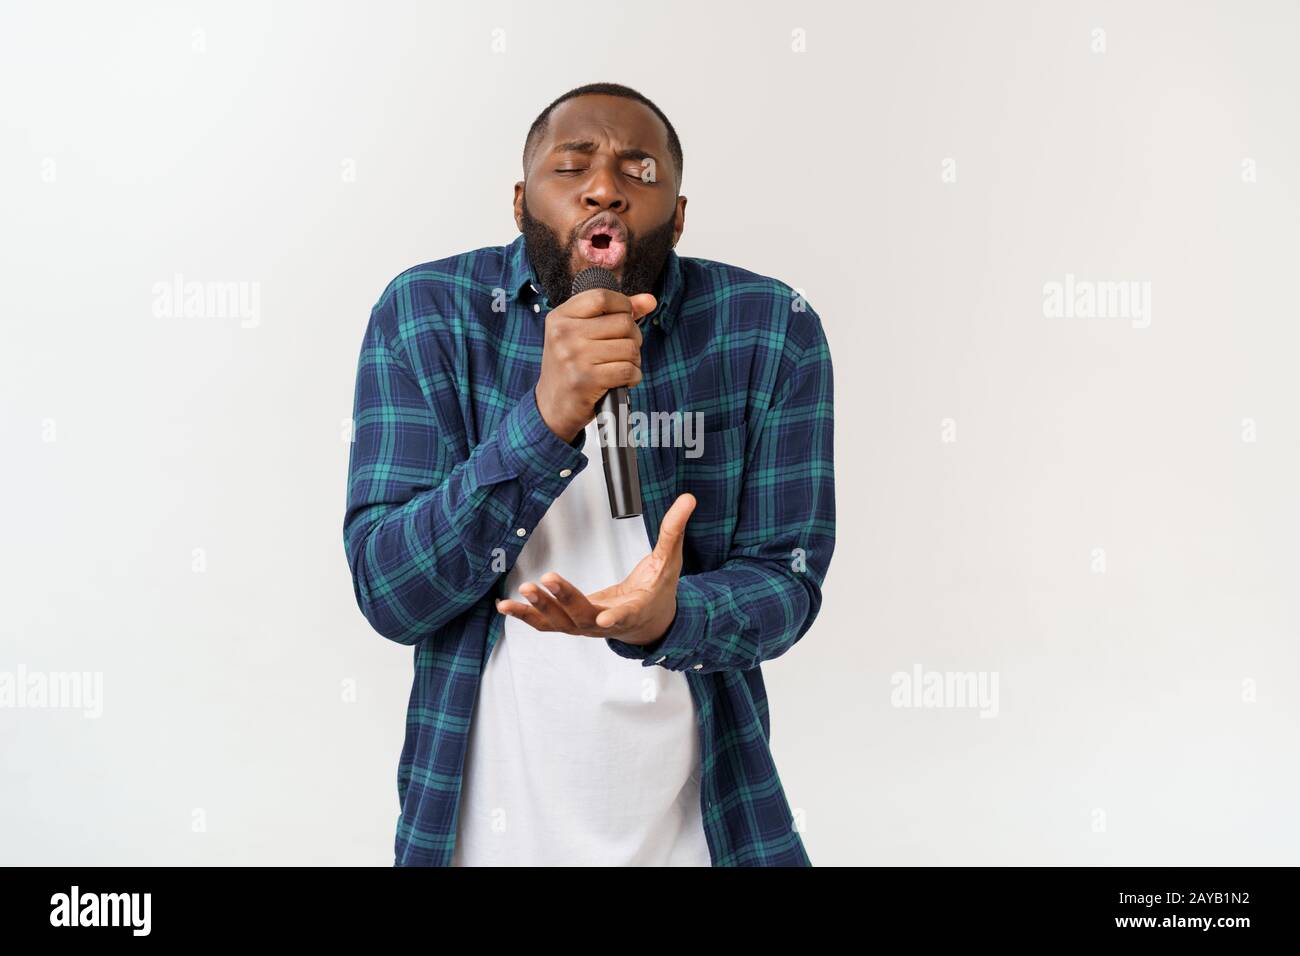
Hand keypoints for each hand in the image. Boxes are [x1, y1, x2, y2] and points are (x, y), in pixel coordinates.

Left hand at [496, 493, 695, 644]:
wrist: (650, 621)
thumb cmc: (659, 590)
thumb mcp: (670, 561)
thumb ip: (674, 530)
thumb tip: (687, 499)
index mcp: (635, 609)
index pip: (625, 615)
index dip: (616, 618)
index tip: (606, 620)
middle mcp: (608, 623)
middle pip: (584, 617)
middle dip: (566, 600)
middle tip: (548, 579)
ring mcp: (587, 627)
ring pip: (561, 623)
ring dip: (541, 609)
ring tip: (522, 591)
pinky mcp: (572, 623)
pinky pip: (547, 623)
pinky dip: (526, 615)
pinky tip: (506, 604)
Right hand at [534, 287, 656, 442]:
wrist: (551, 406)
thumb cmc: (571, 367)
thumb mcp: (582, 334)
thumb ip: (615, 313)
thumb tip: (650, 300)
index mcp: (560, 317)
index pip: (602, 296)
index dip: (623, 305)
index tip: (625, 318)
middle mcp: (564, 334)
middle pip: (623, 322)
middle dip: (634, 337)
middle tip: (624, 349)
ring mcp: (574, 357)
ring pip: (629, 347)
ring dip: (634, 359)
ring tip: (621, 366)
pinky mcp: (585, 380)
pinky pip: (627, 370)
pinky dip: (633, 376)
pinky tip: (623, 380)